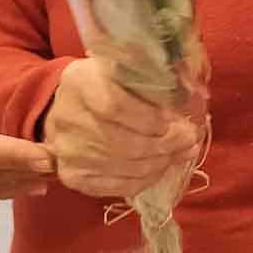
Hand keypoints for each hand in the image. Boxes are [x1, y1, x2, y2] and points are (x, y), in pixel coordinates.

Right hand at [44, 58, 200, 198]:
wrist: (62, 111)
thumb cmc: (102, 86)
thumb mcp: (120, 67)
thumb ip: (146, 78)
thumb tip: (186, 98)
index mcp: (79, 82)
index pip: (115, 107)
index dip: (150, 119)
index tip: (177, 122)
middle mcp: (67, 119)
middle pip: (124, 142)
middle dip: (166, 145)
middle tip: (190, 141)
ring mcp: (67, 153)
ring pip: (126, 166)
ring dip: (162, 163)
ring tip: (182, 153)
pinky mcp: (73, 177)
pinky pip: (119, 186)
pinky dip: (147, 179)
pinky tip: (161, 168)